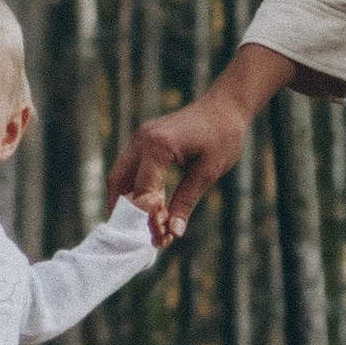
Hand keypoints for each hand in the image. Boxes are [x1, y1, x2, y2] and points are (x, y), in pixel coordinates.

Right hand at [110, 46, 290, 243]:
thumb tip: (173, 232)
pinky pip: (131, 166)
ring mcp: (141, 136)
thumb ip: (186, 201)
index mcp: (158, 146)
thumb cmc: (224, 136)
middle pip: (118, 181)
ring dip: (126, 200)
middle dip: (122, 211)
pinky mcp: (145, 137)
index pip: (142, 191)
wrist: (227, 105)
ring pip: (120, 174)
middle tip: (135, 235)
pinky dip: (134, 187)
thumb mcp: (208, 172)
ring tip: (142, 224)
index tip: (159, 239)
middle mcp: (143, 139)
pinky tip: (149, 205)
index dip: (147, 218)